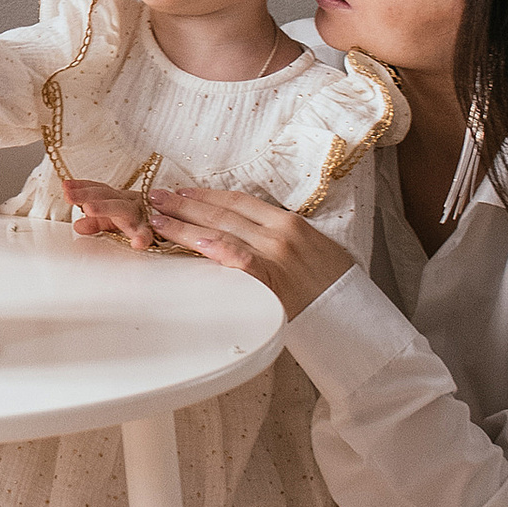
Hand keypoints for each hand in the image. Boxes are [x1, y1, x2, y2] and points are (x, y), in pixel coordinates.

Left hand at [59, 176, 155, 249]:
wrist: (176, 221)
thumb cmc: (142, 220)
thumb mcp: (116, 221)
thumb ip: (96, 223)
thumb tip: (77, 225)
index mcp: (120, 199)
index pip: (99, 189)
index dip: (82, 186)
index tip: (65, 186)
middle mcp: (130, 203)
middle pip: (107, 195)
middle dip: (87, 194)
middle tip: (69, 195)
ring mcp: (141, 215)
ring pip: (123, 209)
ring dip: (106, 208)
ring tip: (89, 209)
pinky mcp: (153, 231)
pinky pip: (147, 234)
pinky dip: (143, 238)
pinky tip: (137, 244)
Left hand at [144, 184, 353, 316]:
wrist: (353, 316)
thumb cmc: (331, 285)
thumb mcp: (311, 249)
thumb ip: (278, 237)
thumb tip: (247, 232)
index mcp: (289, 222)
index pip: (239, 202)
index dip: (207, 195)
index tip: (181, 190)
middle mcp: (280, 234)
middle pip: (223, 214)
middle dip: (185, 204)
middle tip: (154, 197)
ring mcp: (275, 256)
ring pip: (222, 232)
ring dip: (185, 226)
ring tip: (157, 220)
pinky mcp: (272, 281)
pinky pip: (237, 260)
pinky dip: (214, 249)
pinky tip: (192, 243)